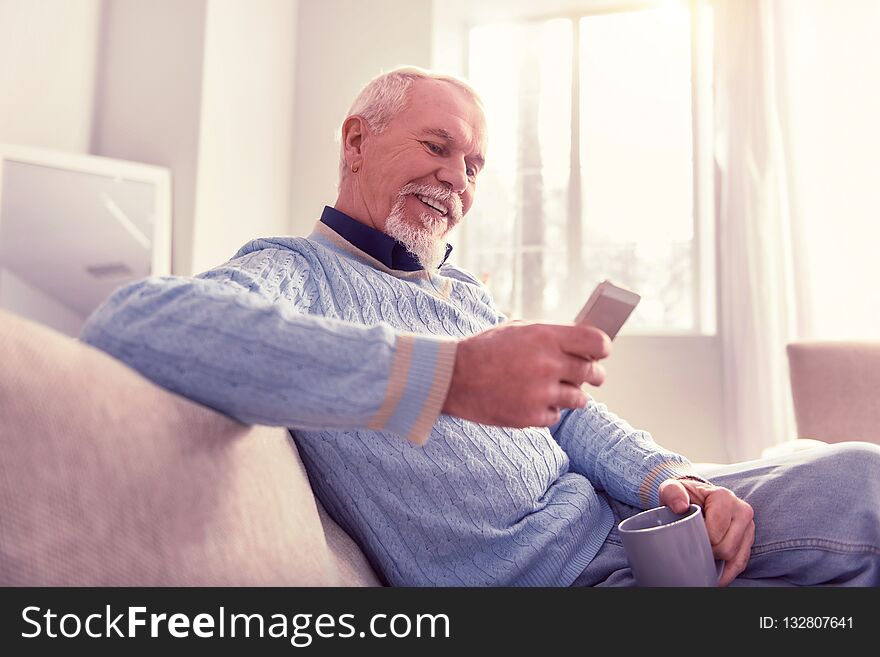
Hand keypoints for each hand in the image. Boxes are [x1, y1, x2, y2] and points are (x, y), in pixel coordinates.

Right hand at [442, 321, 610, 427]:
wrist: (452, 377)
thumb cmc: (485, 350)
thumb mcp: (519, 330)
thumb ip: (552, 337)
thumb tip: (582, 347)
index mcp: (546, 337)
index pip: (596, 343)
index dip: (602, 349)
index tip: (599, 354)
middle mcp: (548, 365)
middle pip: (592, 373)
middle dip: (593, 375)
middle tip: (587, 376)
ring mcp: (541, 393)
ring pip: (579, 399)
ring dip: (572, 395)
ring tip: (554, 390)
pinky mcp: (531, 416)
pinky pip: (556, 416)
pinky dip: (547, 411)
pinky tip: (531, 401)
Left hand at [658, 478, 754, 586]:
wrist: (696, 497)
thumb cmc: (684, 495)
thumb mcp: (672, 488)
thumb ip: (672, 493)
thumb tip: (680, 507)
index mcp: (724, 497)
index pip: (716, 532)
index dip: (700, 541)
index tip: (688, 538)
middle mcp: (742, 510)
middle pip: (727, 548)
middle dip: (708, 553)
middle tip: (694, 549)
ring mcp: (748, 526)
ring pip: (735, 558)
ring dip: (717, 563)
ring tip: (702, 558)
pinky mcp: (748, 540)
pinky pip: (741, 563)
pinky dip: (727, 572)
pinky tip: (715, 575)